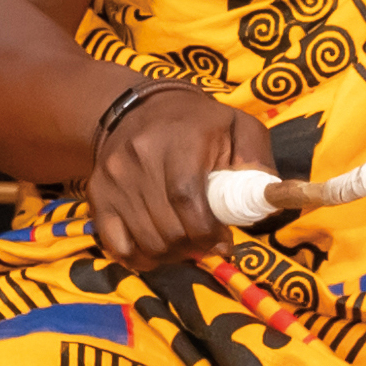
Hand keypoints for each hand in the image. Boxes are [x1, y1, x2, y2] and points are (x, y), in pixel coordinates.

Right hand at [88, 84, 273, 269]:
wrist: (137, 108)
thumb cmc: (198, 123)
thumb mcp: (239, 128)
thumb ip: (257, 164)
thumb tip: (267, 202)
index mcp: (179, 141)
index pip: (187, 200)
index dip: (207, 232)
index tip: (223, 241)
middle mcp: (138, 159)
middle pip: (167, 228)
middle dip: (194, 246)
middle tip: (207, 244)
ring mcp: (114, 180)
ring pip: (145, 241)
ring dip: (171, 254)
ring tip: (186, 244)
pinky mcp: (97, 195)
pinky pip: (115, 244)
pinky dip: (139, 257)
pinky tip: (157, 250)